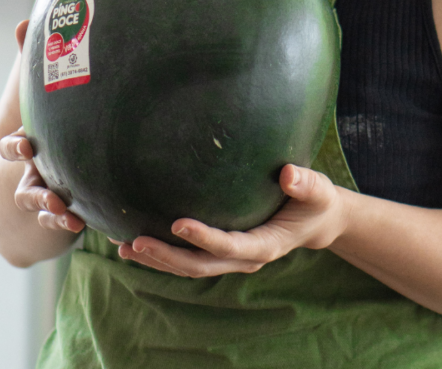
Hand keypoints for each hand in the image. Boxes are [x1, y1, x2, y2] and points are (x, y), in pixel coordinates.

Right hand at [0, 23, 84, 235]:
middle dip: (32, 187)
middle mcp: (31, 176)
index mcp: (25, 148)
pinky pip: (63, 222)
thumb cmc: (39, 130)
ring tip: (64, 212)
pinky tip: (80, 224)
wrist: (33, 184)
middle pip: (24, 184)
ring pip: (43, 207)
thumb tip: (23, 22)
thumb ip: (31, 66)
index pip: (12, 149)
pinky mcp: (62, 212)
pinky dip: (67, 224)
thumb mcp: (34, 101)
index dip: (15, 148)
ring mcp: (45, 198)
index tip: (23, 145)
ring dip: (51, 210)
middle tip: (45, 190)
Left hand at [116, 164, 350, 276]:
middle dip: (166, 257)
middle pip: (200, 265)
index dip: (204, 239)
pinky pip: (188, 257)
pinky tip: (134, 241)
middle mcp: (244, 258)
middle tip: (135, 242)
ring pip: (188, 267)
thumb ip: (306, 183)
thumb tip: (289, 174)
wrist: (314, 221)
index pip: (230, 246)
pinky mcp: (221, 252)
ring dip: (156, 260)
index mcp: (265, 245)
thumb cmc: (315, 201)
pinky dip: (161, 253)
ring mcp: (230, 258)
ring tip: (123, 247)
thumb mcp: (318, 191)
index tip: (178, 223)